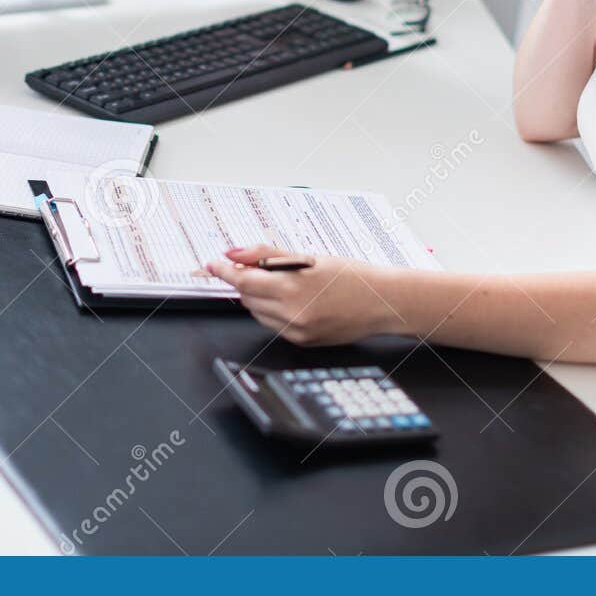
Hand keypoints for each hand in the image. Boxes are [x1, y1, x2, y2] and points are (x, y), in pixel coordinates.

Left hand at [204, 245, 400, 345]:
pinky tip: (294, 300)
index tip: (213, 264)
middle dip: (245, 281)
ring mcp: (296, 332)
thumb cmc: (351, 275)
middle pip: (247, 298)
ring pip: (258, 313)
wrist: (382, 302)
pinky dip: (274, 311)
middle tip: (255, 266)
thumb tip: (234, 253)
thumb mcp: (308, 257)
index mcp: (292, 289)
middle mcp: (292, 315)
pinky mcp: (303, 342)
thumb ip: (266, 254)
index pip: (242, 281)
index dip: (223, 272)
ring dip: (259, 297)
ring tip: (284, 283)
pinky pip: (274, 325)